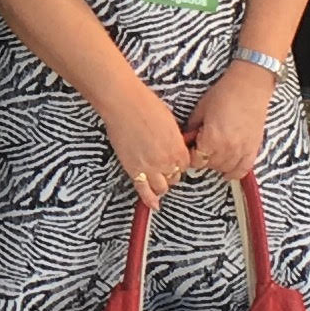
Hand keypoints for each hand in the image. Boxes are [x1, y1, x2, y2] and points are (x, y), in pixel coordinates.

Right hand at [98, 80, 191, 210]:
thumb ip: (174, 139)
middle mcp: (166, 161)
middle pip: (174, 178)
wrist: (124, 105)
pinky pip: (143, 191)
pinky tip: (153, 205)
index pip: (185, 165)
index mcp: (178, 148)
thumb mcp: (170, 122)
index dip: (179, 163)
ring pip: (161, 187)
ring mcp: (150, 168)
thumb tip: (173, 145)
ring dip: (161, 185)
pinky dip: (149, 199)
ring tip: (157, 181)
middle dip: (170, 173)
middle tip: (163, 168)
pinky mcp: (133, 170)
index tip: (174, 161)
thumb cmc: (146, 106)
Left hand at [184, 63, 273, 179]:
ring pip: (225, 169)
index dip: (191, 154)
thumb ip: (192, 128)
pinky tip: (228, 169)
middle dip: (203, 157)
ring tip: (215, 152)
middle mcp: (227, 148)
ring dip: (217, 163)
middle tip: (203, 146)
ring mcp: (242, 150)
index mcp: (211, 139)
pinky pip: (243, 169)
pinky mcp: (253, 148)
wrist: (249, 86)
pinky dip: (235, 172)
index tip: (192, 147)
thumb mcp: (200, 109)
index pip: (196, 161)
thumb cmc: (225, 94)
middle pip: (209, 166)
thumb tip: (186, 139)